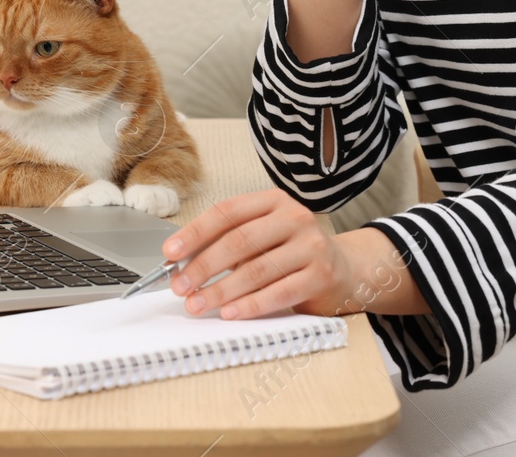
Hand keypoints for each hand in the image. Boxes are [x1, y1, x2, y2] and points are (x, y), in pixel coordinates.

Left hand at [159, 188, 354, 318]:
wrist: (344, 269)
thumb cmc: (292, 253)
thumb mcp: (263, 237)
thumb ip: (228, 244)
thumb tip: (181, 263)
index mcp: (274, 202)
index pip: (228, 212)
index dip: (196, 232)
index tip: (171, 252)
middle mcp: (294, 218)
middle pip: (239, 240)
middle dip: (203, 266)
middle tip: (179, 285)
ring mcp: (311, 246)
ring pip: (256, 269)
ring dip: (221, 290)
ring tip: (197, 303)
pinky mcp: (321, 275)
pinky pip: (278, 293)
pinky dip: (250, 305)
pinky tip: (230, 313)